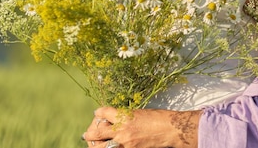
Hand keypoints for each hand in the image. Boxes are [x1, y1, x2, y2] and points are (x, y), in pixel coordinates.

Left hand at [81, 106, 200, 147]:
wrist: (169, 129)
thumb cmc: (157, 118)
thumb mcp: (138, 112)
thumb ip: (124, 117)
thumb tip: (113, 120)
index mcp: (123, 116)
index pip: (102, 113)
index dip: (98, 113)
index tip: (98, 114)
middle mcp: (121, 129)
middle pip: (96, 132)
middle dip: (89, 133)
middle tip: (87, 134)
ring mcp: (124, 143)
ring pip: (101, 146)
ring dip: (95, 145)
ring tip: (93, 144)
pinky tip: (109, 147)